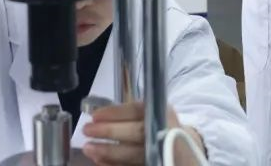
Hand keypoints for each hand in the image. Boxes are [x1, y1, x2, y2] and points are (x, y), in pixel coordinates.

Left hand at [82, 102, 206, 165]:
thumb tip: (98, 116)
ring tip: (88, 147)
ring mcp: (159, 151)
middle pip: (136, 132)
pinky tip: (98, 161)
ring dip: (107, 151)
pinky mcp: (153, 164)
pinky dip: (112, 165)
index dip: (115, 112)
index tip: (95, 115)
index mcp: (162, 113)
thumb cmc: (159, 128)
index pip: (137, 110)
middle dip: (109, 131)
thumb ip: (131, 115)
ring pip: (132, 154)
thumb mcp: (152, 114)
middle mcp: (163, 132)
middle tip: (87, 130)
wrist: (182, 151)